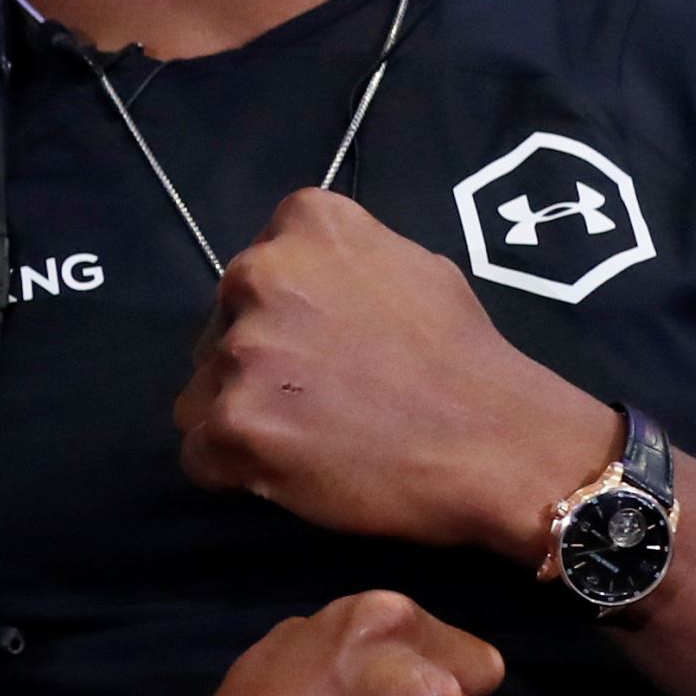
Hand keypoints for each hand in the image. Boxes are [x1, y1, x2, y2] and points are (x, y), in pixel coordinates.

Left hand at [172, 187, 616, 559]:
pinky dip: (234, 471)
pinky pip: (198, 455)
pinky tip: (290, 473)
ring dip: (242, 421)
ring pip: (200, 395)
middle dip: (253, 370)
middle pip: (217, 333)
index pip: (251, 276)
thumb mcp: (410, 265)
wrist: (497, 441)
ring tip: (310, 441)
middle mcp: (259, 273)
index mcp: (303, 223)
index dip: (279, 322)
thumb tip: (302, 283)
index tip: (320, 351)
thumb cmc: (463, 358)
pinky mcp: (232, 424)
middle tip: (318, 402)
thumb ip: (340, 264)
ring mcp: (241, 350)